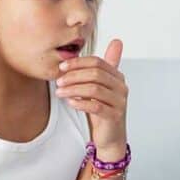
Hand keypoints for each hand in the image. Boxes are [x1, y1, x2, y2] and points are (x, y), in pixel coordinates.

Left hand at [56, 39, 127, 155]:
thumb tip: (112, 42)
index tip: (61, 67)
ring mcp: (119, 102)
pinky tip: (70, 102)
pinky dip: (80, 103)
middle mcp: (121, 87)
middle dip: (74, 76)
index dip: (78, 63)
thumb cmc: (102, 110)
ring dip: (73, 89)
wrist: (110, 136)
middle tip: (58, 81)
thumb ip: (99, 69)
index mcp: (117, 77)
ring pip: (94, 89)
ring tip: (60, 92)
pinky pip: (95, 106)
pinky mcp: (114, 116)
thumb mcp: (99, 87)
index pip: (97, 62)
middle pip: (95, 74)